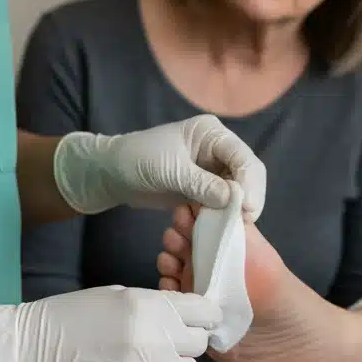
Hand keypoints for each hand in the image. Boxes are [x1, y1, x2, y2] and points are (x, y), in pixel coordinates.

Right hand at [0, 286, 221, 361]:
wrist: (31, 347)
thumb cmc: (71, 316)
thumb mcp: (118, 296)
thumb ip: (156, 307)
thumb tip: (186, 317)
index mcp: (150, 305)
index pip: (206, 312)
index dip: (204, 318)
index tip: (195, 322)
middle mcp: (153, 336)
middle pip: (199, 344)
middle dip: (186, 343)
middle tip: (167, 344)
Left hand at [53, 114, 266, 220]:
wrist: (111, 173)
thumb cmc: (137, 160)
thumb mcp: (170, 171)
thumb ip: (202, 184)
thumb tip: (233, 199)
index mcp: (211, 134)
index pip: (243, 158)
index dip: (250, 184)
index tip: (246, 209)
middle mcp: (217, 149)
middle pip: (247, 174)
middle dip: (249, 197)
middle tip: (244, 223)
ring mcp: (212, 168)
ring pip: (239, 190)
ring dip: (238, 208)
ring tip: (234, 227)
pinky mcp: (204, 187)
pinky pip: (224, 201)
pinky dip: (225, 214)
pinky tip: (221, 227)